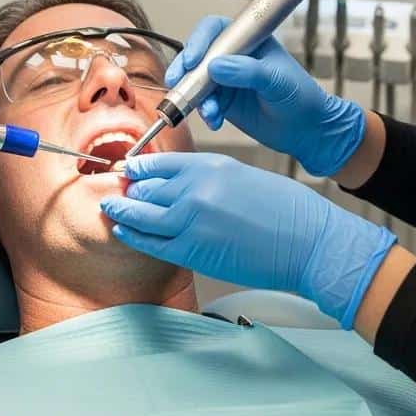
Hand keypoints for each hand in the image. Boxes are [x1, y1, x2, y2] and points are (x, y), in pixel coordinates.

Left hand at [102, 152, 395, 328]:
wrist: (306, 240)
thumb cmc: (282, 207)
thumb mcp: (240, 174)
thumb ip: (206, 175)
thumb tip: (176, 180)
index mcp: (210, 165)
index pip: (160, 163)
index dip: (139, 167)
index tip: (128, 168)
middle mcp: (195, 190)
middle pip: (146, 188)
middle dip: (128, 189)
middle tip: (115, 189)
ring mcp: (192, 222)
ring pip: (142, 215)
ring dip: (122, 210)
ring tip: (109, 207)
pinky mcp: (194, 252)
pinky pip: (152, 243)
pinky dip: (134, 235)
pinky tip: (124, 231)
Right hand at [168, 17, 364, 176]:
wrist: (308, 131)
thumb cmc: (301, 97)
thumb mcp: (277, 81)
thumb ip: (247, 72)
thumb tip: (214, 66)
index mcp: (249, 40)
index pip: (216, 30)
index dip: (199, 40)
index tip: (193, 59)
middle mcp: (233, 56)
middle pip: (198, 53)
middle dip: (185, 68)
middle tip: (177, 83)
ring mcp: (226, 79)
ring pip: (196, 81)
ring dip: (194, 96)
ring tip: (209, 112)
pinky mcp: (223, 102)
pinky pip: (203, 103)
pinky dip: (204, 112)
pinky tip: (215, 121)